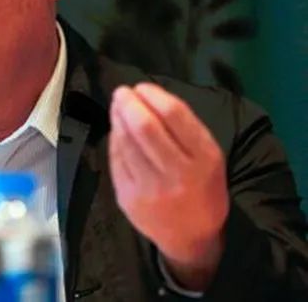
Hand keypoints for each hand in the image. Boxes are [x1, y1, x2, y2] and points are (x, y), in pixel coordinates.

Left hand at [108, 83, 228, 289]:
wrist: (191, 238)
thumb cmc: (201, 188)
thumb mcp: (208, 157)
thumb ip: (184, 128)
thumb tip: (149, 97)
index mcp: (204, 159)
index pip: (175, 116)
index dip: (154, 95)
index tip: (142, 87)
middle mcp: (178, 174)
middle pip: (146, 127)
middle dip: (129, 103)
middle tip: (122, 92)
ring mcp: (150, 188)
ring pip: (126, 142)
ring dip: (118, 118)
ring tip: (118, 106)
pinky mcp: (128, 197)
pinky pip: (116, 159)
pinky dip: (115, 140)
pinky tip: (117, 130)